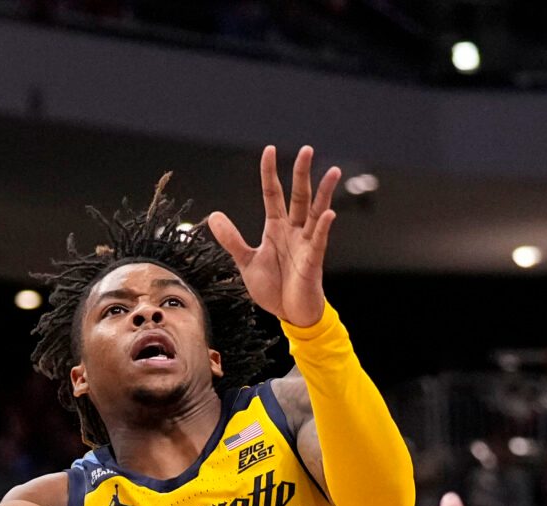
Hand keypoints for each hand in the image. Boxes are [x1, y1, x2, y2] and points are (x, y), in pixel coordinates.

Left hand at [207, 146, 339, 328]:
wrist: (290, 315)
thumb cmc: (273, 289)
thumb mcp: (247, 262)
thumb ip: (232, 240)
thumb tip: (213, 216)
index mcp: (276, 228)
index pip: (273, 193)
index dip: (270, 173)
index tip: (269, 150)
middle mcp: (293, 231)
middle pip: (298, 196)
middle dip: (302, 173)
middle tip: (307, 150)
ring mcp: (306, 244)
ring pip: (315, 212)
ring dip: (324, 193)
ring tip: (333, 172)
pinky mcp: (313, 261)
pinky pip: (319, 240)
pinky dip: (323, 227)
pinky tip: (328, 213)